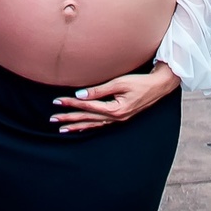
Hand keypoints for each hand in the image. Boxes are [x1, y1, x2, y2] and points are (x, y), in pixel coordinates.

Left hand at [51, 64, 180, 132]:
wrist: (158, 86)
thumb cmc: (140, 82)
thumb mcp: (120, 82)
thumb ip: (100, 89)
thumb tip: (81, 94)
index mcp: (115, 110)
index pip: (87, 107)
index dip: (71, 104)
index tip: (57, 102)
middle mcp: (115, 118)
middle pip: (87, 119)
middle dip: (69, 118)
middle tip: (53, 119)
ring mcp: (118, 120)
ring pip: (92, 124)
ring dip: (77, 125)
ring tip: (62, 128)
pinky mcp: (119, 117)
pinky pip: (100, 125)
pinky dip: (89, 127)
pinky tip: (81, 128)